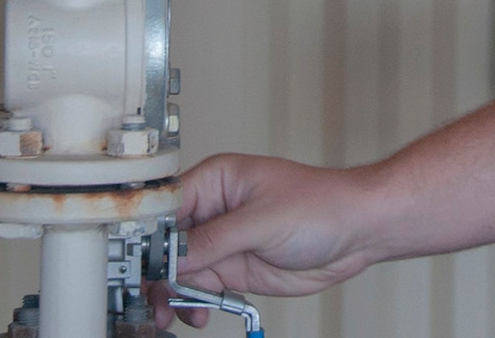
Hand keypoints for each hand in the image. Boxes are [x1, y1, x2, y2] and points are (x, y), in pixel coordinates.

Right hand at [152, 153, 384, 326]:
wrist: (356, 233)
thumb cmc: (322, 205)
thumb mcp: (264, 220)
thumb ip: (215, 239)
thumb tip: (173, 255)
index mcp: (216, 180)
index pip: (165, 205)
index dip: (147, 235)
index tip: (138, 264)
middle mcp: (214, 210)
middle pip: (165, 243)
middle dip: (156, 273)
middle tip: (156, 299)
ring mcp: (223, 241)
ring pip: (178, 271)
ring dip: (172, 295)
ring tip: (174, 314)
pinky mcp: (234, 267)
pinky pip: (199, 288)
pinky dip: (192, 304)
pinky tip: (198, 313)